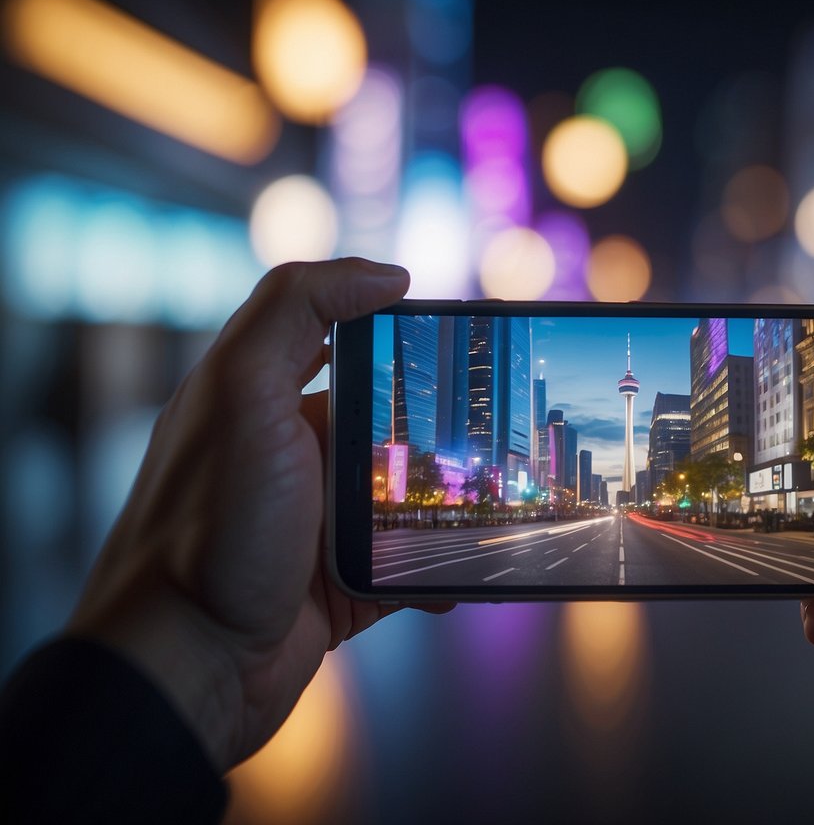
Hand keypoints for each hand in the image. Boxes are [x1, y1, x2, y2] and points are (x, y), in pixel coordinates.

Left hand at [68, 259, 451, 771]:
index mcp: (255, 399)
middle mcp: (283, 456)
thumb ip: (296, 310)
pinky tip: (462, 570)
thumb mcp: (242, 393)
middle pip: (380, 418)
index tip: (455, 333)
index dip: (390, 326)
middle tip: (492, 422)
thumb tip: (384, 275)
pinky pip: (403, 563)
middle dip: (436, 422)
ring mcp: (310, 523)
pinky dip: (437, 567)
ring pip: (400, 495)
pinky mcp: (334, 584)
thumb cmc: (210, 529)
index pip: (332, 336)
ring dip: (447, 501)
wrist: (190, 667)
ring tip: (495, 499)